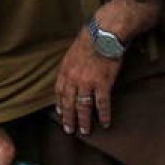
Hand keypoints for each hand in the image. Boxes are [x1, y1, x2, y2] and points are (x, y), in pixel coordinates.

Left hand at [54, 0, 161, 135]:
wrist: (105, 34)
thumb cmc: (92, 39)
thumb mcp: (73, 51)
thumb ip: (71, 65)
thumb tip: (72, 73)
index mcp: (65, 70)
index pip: (59, 92)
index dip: (60, 104)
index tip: (60, 113)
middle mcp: (74, 78)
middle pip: (69, 103)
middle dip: (69, 118)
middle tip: (70, 130)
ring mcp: (88, 82)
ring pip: (83, 106)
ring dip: (84, 121)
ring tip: (85, 131)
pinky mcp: (103, 84)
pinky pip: (102, 104)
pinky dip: (103, 115)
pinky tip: (105, 123)